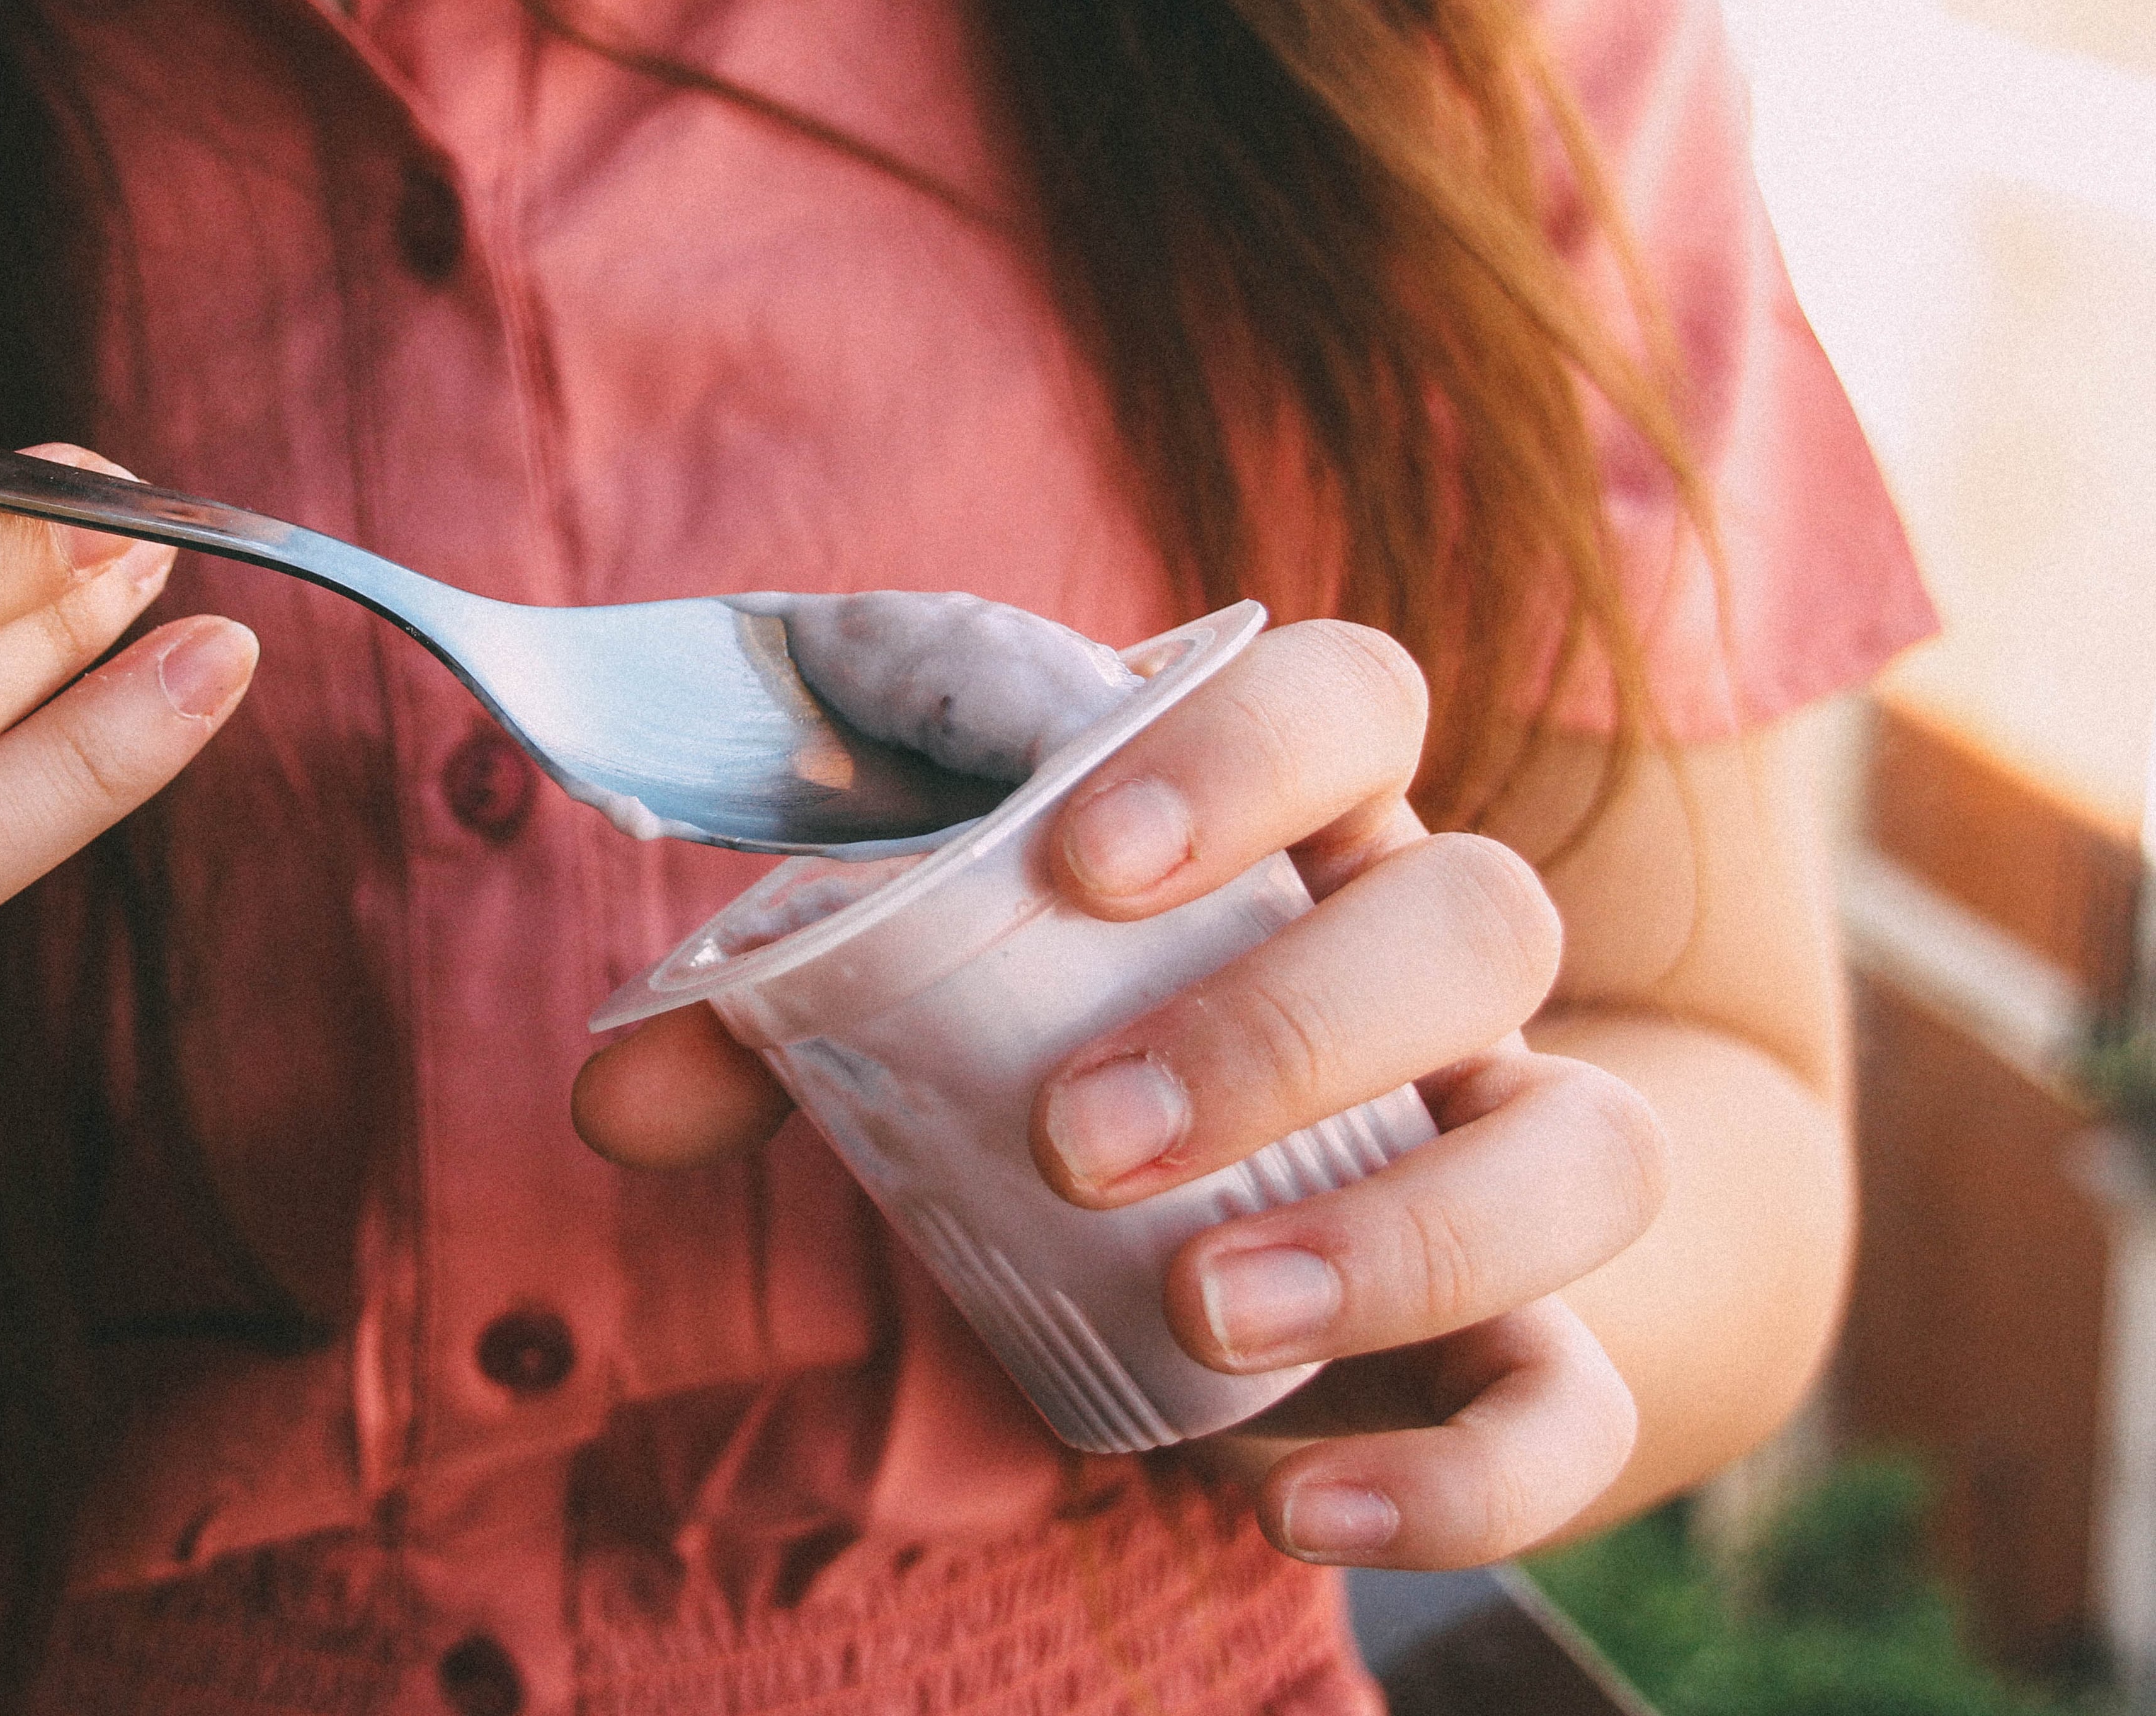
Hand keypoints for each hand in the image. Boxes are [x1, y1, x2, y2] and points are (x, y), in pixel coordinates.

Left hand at [573, 620, 1669, 1568]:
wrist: (1260, 1215)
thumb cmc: (1067, 1050)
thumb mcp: (921, 1005)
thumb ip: (775, 1023)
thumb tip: (622, 1099)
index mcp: (1300, 829)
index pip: (1348, 700)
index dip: (1246, 754)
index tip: (1084, 864)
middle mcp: (1434, 968)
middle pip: (1479, 919)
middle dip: (1282, 1027)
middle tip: (1078, 1139)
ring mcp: (1505, 1149)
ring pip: (1584, 1153)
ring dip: (1398, 1237)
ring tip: (1205, 1313)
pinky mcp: (1529, 1345)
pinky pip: (1574, 1403)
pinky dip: (1463, 1473)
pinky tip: (1294, 1506)